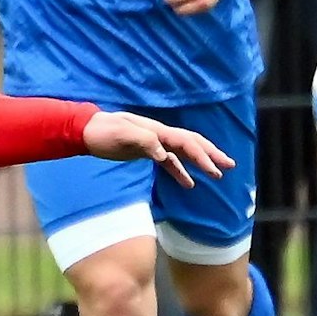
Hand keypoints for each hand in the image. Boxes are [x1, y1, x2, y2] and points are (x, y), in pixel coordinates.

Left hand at [82, 110, 233, 186]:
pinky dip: (181, 172)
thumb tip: (164, 155)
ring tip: (218, 174)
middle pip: (192, 143)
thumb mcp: (120, 134)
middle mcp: (160, 135)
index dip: (202, 155)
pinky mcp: (146, 152)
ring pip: (184, 153)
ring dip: (201, 162)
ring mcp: (154, 144)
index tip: (214, 170)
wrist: (86, 131)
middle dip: (211, 154)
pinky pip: (170, 162)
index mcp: (157, 131)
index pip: (186, 143)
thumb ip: (143, 142)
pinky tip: (189, 184)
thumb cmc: (102, 132)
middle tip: (230, 166)